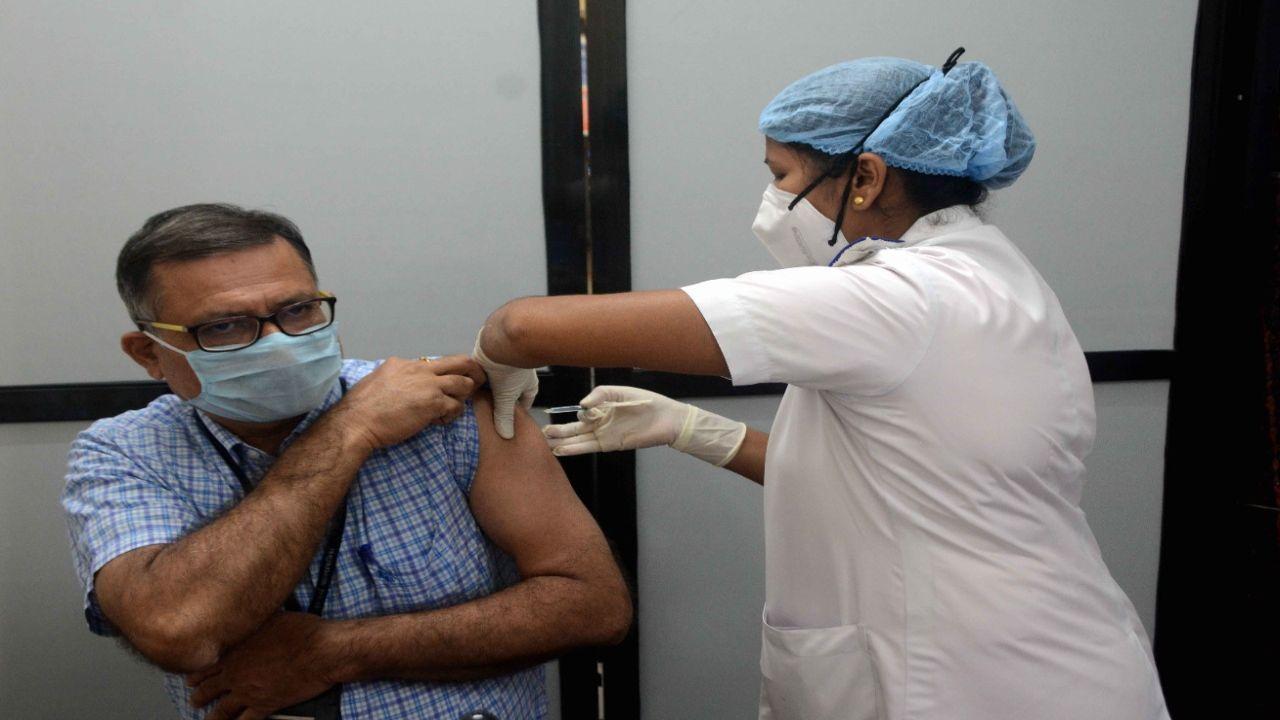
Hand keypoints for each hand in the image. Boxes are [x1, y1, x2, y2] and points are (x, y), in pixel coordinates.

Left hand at [186, 612, 336, 719]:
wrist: (320, 651)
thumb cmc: (301, 631)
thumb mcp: (272, 617)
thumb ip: (253, 624)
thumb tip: (249, 617)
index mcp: (235, 651)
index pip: (205, 666)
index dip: (196, 673)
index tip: (192, 678)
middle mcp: (235, 674)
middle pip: (208, 689)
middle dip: (199, 695)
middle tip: (196, 698)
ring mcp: (248, 692)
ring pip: (221, 710)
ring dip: (212, 716)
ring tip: (209, 719)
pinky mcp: (265, 706)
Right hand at [333, 355, 485, 450]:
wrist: (357, 422)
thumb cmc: (361, 408)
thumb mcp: (378, 381)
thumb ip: (396, 379)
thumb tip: (402, 387)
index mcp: (404, 363)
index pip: (435, 362)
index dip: (442, 375)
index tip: (441, 387)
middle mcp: (419, 369)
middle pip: (460, 362)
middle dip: (473, 372)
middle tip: (476, 384)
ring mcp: (428, 384)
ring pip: (464, 383)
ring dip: (463, 397)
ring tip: (450, 409)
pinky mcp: (434, 402)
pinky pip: (456, 406)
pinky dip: (452, 415)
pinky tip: (440, 421)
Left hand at [473, 328, 538, 438]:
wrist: (500, 341)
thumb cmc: (510, 371)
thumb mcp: (506, 397)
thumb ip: (504, 416)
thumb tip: (506, 436)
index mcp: (529, 387)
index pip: (523, 406)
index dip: (513, 415)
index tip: (502, 424)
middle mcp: (519, 378)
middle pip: (508, 395)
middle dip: (498, 403)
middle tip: (485, 416)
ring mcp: (507, 368)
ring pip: (496, 384)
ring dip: (488, 390)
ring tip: (475, 403)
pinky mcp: (493, 359)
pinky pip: (487, 374)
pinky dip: (481, 379)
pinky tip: (470, 387)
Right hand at [543, 386, 683, 453]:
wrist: (667, 419)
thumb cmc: (648, 402)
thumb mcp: (621, 392)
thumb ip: (600, 394)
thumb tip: (582, 405)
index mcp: (603, 407)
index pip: (582, 412)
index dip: (580, 413)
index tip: (588, 412)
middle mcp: (600, 422)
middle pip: (575, 428)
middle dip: (559, 431)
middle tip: (540, 433)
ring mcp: (604, 434)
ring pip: (578, 439)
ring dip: (562, 442)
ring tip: (545, 444)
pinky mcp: (610, 445)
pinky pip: (588, 447)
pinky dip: (574, 449)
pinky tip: (561, 450)